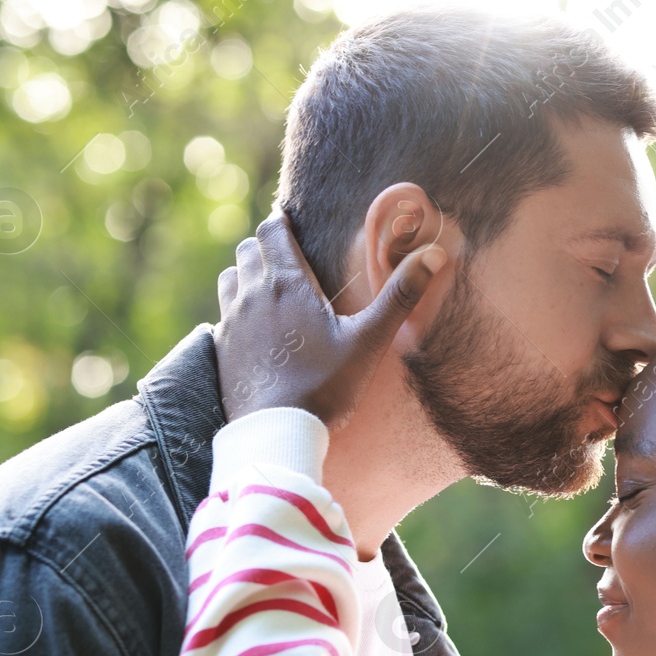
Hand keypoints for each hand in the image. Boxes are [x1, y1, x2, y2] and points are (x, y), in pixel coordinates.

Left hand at [213, 208, 444, 424]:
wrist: (277, 432)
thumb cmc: (326, 385)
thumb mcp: (369, 340)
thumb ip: (400, 296)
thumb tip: (435, 254)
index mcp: (288, 285)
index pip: (272, 232)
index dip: (281, 223)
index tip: (291, 223)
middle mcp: (252, 295)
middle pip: (248, 250)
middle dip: (266, 246)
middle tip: (287, 255)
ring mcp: (231, 322)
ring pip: (231, 277)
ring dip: (247, 273)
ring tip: (269, 286)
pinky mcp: (221, 348)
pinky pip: (222, 311)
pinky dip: (235, 306)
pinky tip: (254, 326)